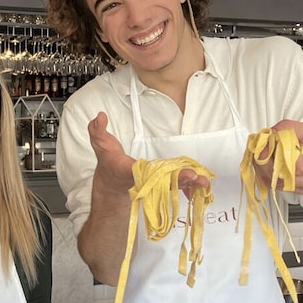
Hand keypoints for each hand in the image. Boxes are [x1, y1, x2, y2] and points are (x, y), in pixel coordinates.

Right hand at [88, 112, 209, 197]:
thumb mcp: (100, 144)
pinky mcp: (161, 183)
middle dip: (179, 179)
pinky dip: (189, 185)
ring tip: (205, 182)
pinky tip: (202, 183)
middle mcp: (143, 179)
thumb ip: (98, 130)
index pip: (143, 171)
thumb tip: (100, 116)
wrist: (112, 182)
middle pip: (162, 181)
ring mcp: (153, 183)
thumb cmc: (109, 162)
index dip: (155, 171)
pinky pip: (176, 185)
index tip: (172, 172)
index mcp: (128, 170)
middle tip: (196, 177)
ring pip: (173, 185)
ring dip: (189, 184)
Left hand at [260, 120, 302, 193]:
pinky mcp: (293, 191)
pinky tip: (269, 162)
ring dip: (263, 167)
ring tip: (265, 154)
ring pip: (274, 183)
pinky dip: (266, 173)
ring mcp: (302, 188)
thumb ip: (288, 129)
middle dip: (265, 161)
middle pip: (281, 177)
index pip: (296, 166)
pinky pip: (274, 184)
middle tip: (262, 148)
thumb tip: (269, 134)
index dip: (277, 156)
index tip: (267, 145)